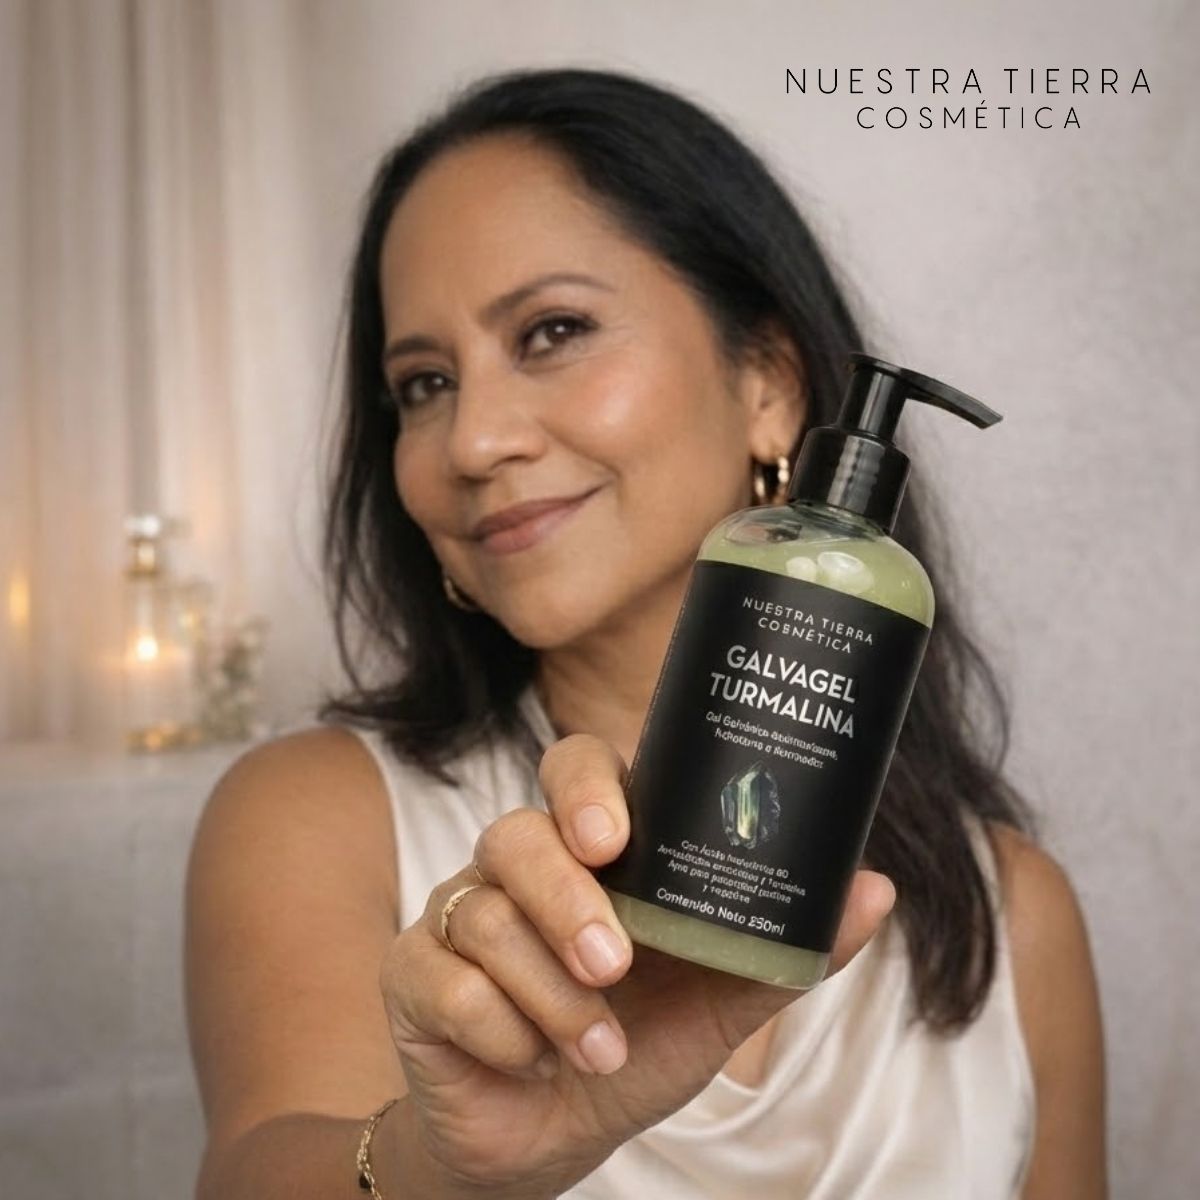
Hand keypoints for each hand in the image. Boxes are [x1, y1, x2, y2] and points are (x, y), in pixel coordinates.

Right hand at [379, 733, 895, 1197]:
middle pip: (515, 835)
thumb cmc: (636, 1044)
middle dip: (566, 902)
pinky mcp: (414, 973)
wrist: (551, 1137)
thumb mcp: (717, 1004)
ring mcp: (459, 915)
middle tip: (613, 963)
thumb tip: (874, 888)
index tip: (613, 837)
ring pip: (482, 913)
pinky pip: (440, 979)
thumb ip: (784, 951)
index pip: (572, 769)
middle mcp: (517, 867)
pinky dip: (497, 1030)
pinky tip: (530, 1061)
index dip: (584, 786)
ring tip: (599, 1046)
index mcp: (589, 853)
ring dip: (549, 992)